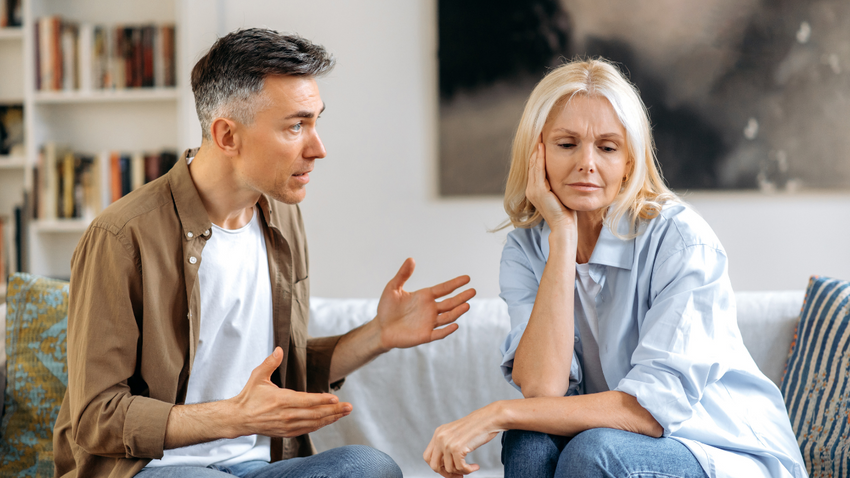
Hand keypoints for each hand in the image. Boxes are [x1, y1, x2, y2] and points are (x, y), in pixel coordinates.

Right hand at [229, 347, 351, 436]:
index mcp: (281, 400)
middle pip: (315, 414)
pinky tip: (329, 420)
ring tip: (344, 413)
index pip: (306, 401)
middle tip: (349, 407)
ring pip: (314, 423)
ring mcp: (287, 425)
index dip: (321, 400)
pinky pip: (307, 429)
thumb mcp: (258, 376)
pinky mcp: (287, 432)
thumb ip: (270, 363)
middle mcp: (287, 415)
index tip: (335, 398)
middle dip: (334, 410)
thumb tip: (280, 349)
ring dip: (331, 418)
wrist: (239, 418)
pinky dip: (320, 425)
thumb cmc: (249, 396)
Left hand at [376, 258, 475, 350]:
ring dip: (457, 311)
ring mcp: (429, 322)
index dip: (455, 283)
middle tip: (473, 291)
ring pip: (448, 317)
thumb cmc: (387, 308)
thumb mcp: (393, 288)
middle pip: (450, 302)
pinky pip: (439, 333)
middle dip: (462, 297)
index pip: (444, 289)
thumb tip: (411, 259)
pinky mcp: (425, 335)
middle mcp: (430, 309)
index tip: (467, 278)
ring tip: (467, 305)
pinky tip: (455, 324)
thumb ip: (402, 274)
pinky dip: (447, 330)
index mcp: (425, 296)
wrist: (381, 328)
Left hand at [424, 403, 505, 476]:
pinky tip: (475, 466)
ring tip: (470, 468)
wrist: (489, 418)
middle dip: (446, 474)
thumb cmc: (477, 427)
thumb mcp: (455, 434)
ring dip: (461, 471)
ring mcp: (448, 443)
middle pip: (434, 465)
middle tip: (458, 476)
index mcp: (438, 433)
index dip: (437, 467)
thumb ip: (447, 445)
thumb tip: (444, 466)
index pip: (428, 457)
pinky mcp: (458, 448)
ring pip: (449, 469)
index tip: (448, 471)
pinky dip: (468, 470)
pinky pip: (460, 468)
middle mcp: (440, 437)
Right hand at [526, 141, 576, 232]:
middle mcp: (531, 189)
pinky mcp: (538, 190)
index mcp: (535, 190)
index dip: (538, 153)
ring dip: (536, 149)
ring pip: (533, 164)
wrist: (564, 227)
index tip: (542, 139)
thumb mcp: (562, 194)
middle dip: (535, 148)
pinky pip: (537, 169)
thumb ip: (560, 183)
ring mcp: (533, 190)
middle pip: (532, 163)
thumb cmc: (566, 213)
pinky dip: (539, 157)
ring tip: (539, 136)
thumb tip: (568, 173)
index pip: (535, 167)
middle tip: (539, 132)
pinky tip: (542, 147)